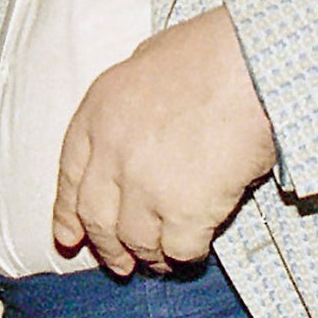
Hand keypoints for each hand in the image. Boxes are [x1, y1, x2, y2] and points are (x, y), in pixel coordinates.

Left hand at [52, 6, 275, 273]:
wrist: (249, 65)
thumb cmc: (210, 53)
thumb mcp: (147, 60)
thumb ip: (131, 101)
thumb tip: (135, 118)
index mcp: (98, 113)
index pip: (69, 175)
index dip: (67, 212)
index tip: (69, 237)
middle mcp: (111, 153)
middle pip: (96, 217)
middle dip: (106, 247)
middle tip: (120, 264)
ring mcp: (145, 185)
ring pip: (135, 241)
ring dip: (149, 256)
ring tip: (163, 262)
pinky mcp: (184, 210)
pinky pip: (178, 249)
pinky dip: (185, 256)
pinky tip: (193, 253)